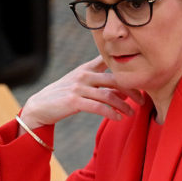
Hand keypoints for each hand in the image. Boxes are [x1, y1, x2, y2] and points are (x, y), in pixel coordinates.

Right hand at [18, 56, 144, 128]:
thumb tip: (122, 87)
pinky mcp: (74, 101)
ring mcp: (78, 88)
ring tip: (131, 113)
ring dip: (123, 105)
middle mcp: (84, 75)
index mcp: (86, 68)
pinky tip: (118, 119)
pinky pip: (98, 107)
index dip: (127, 69)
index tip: (141, 78)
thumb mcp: (79, 82)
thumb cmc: (62, 95)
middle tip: (142, 100)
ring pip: (109, 94)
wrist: (39, 106)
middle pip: (115, 79)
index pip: (110, 61)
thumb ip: (98, 81)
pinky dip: (111, 113)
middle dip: (132, 90)